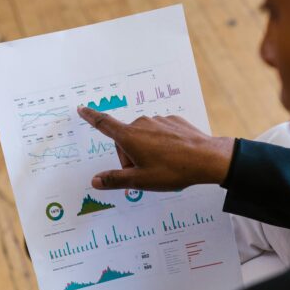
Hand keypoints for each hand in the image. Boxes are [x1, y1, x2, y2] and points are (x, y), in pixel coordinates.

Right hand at [77, 107, 234, 190]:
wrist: (207, 158)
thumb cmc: (172, 170)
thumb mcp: (140, 181)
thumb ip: (115, 180)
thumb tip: (95, 181)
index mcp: (129, 137)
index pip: (104, 124)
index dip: (91, 117)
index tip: (82, 108)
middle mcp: (142, 124)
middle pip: (126, 140)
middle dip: (129, 156)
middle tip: (144, 173)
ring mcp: (159, 121)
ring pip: (143, 137)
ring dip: (146, 151)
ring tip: (161, 166)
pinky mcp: (173, 121)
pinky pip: (160, 133)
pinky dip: (161, 145)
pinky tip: (173, 156)